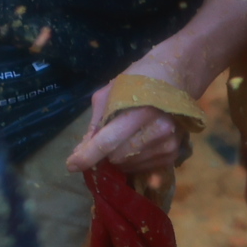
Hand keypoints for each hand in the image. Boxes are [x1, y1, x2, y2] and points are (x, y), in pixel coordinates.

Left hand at [66, 57, 193, 184]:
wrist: (175, 77)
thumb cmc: (138, 81)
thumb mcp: (110, 94)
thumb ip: (96, 123)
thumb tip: (81, 151)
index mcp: (140, 111)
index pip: (108, 141)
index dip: (87, 156)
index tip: (71, 165)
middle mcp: (158, 131)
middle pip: (117, 156)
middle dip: (105, 153)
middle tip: (106, 138)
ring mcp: (168, 145)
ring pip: (129, 165)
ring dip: (119, 158)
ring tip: (124, 137)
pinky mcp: (174, 155)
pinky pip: (143, 168)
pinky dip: (133, 161)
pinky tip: (136, 143)